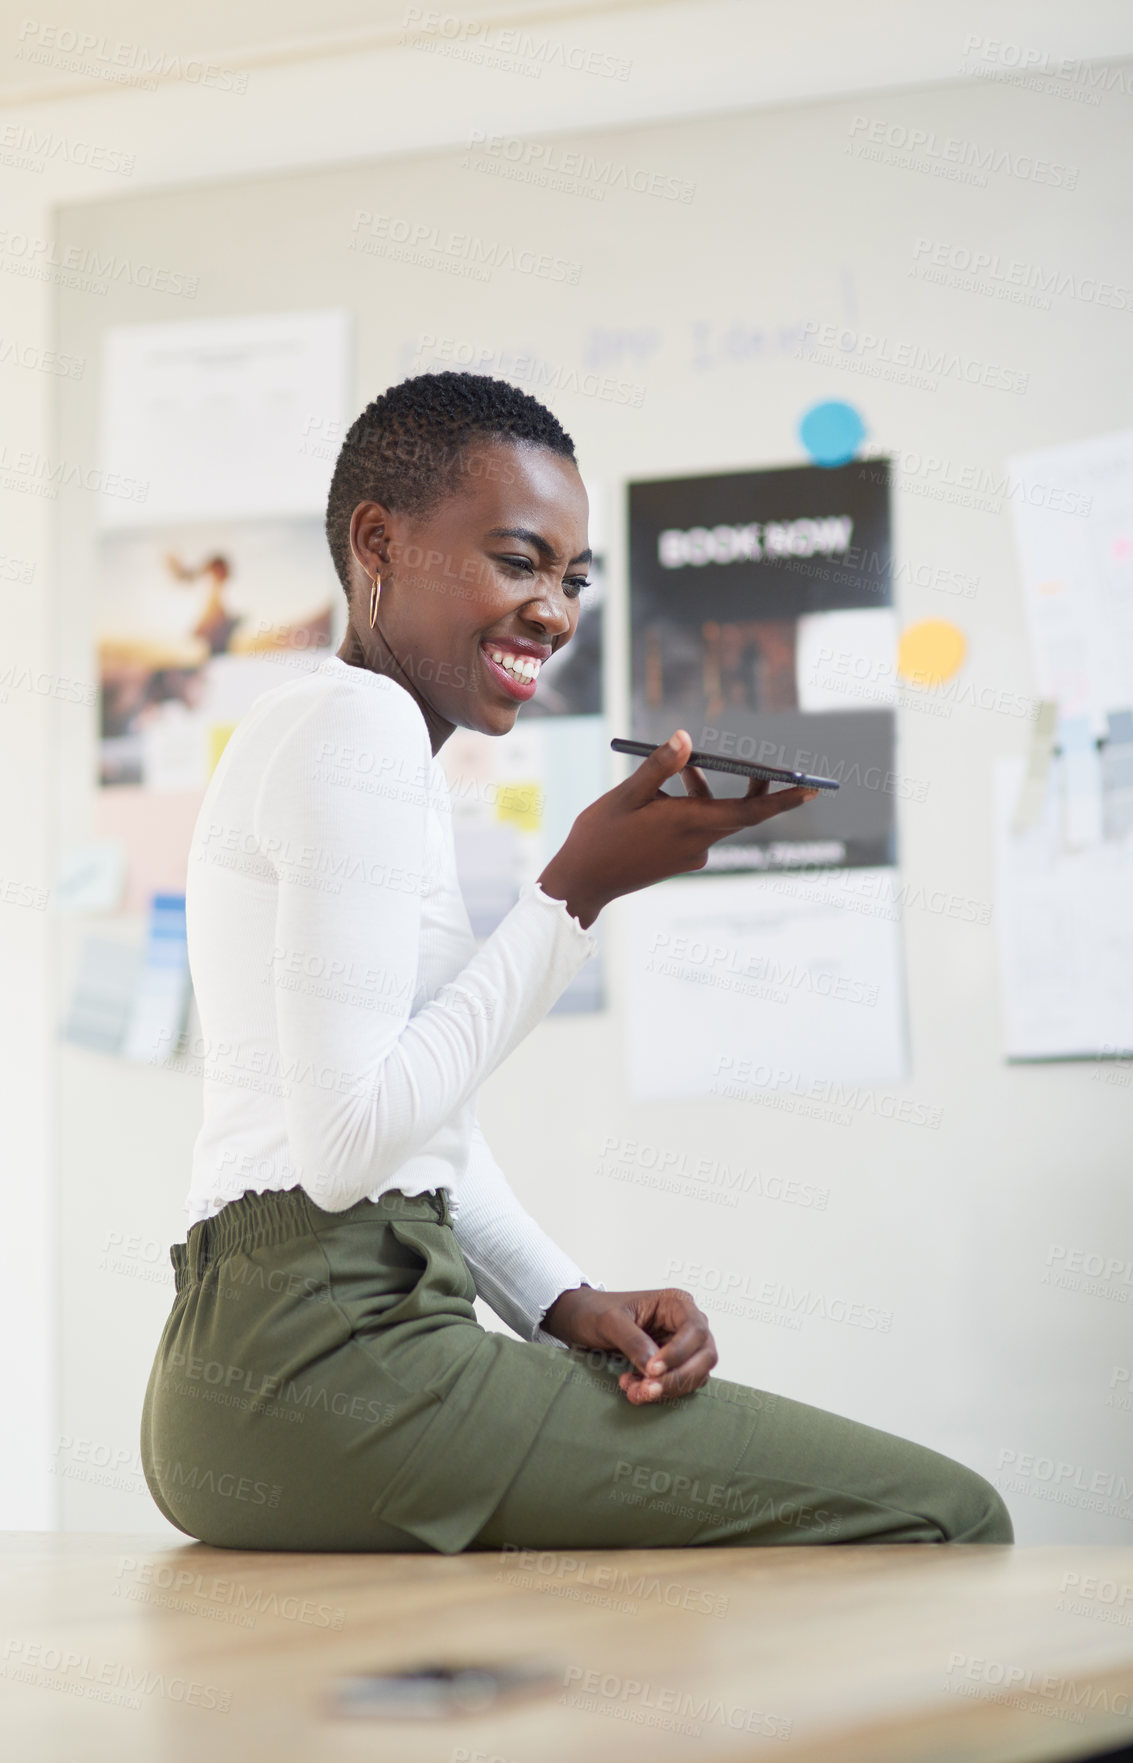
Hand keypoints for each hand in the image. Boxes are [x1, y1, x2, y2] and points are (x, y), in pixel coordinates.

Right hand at [537, 729, 817, 927]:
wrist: (582, 884)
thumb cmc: (600, 837)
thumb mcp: (627, 794)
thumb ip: (660, 767)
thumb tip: (687, 738)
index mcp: (690, 824)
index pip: (751, 811)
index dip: (784, 799)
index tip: (811, 788)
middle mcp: (698, 843)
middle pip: (740, 812)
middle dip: (754, 786)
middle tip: (767, 765)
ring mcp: (690, 855)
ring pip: (714, 817)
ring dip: (706, 791)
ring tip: (683, 766)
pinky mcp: (679, 861)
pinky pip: (698, 828)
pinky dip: (692, 808)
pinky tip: (664, 796)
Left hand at [539, 1285, 717, 1402]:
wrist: (582, 1321)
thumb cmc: (596, 1311)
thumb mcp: (609, 1321)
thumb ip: (633, 1341)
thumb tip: (654, 1368)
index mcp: (677, 1303)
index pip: (695, 1331)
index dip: (678, 1353)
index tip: (651, 1369)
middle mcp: (686, 1323)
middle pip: (704, 1356)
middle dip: (676, 1378)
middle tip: (646, 1390)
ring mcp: (684, 1345)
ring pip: (696, 1374)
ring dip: (668, 1389)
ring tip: (633, 1390)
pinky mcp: (675, 1364)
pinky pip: (681, 1383)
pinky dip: (662, 1392)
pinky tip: (634, 1388)